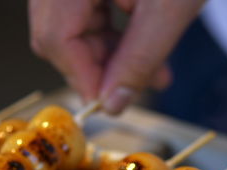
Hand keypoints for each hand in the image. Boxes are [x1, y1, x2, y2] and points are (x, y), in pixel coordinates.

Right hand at [28, 0, 204, 113]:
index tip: (110, 103)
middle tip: (137, 86)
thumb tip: (113, 101)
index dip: (83, 77)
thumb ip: (139, 58)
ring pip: (73, 23)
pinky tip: (146, 40)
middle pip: (58, 32)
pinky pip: (88, 6)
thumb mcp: (170, 6)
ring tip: (155, 67)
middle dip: (101, 66)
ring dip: (113, 52)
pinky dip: (117, 30)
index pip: (55, 36)